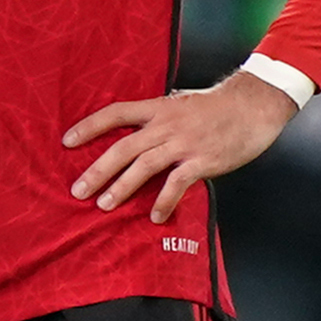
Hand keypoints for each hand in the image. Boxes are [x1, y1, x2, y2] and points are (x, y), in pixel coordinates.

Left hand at [62, 70, 291, 219]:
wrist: (253, 105)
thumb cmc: (218, 106)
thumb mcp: (181, 103)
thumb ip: (159, 117)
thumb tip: (137, 132)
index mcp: (158, 108)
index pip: (115, 113)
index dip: (89, 126)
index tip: (66, 141)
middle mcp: (166, 124)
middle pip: (123, 147)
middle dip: (97, 170)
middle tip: (77, 190)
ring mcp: (184, 143)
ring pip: (144, 166)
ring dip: (121, 188)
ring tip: (104, 205)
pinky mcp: (202, 161)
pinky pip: (177, 184)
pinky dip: (163, 201)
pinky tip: (154, 216)